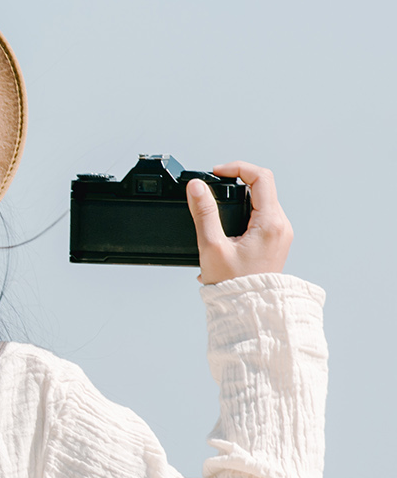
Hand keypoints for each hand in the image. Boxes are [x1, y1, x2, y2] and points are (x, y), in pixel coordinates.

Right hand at [187, 161, 292, 284]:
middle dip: (237, 182)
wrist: (249, 309)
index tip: (217, 173)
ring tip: (217, 208)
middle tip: (213, 189)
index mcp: (270, 223)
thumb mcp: (212, 246)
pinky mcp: (276, 241)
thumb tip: (197, 187)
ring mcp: (281, 234)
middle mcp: (281, 226)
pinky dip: (245, 212)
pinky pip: (263, 216)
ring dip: (241, 198)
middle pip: (263, 187)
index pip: (261, 177)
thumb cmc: (234, 284)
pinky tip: (228, 226)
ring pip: (263, 201)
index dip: (237, 168)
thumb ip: (204, 213)